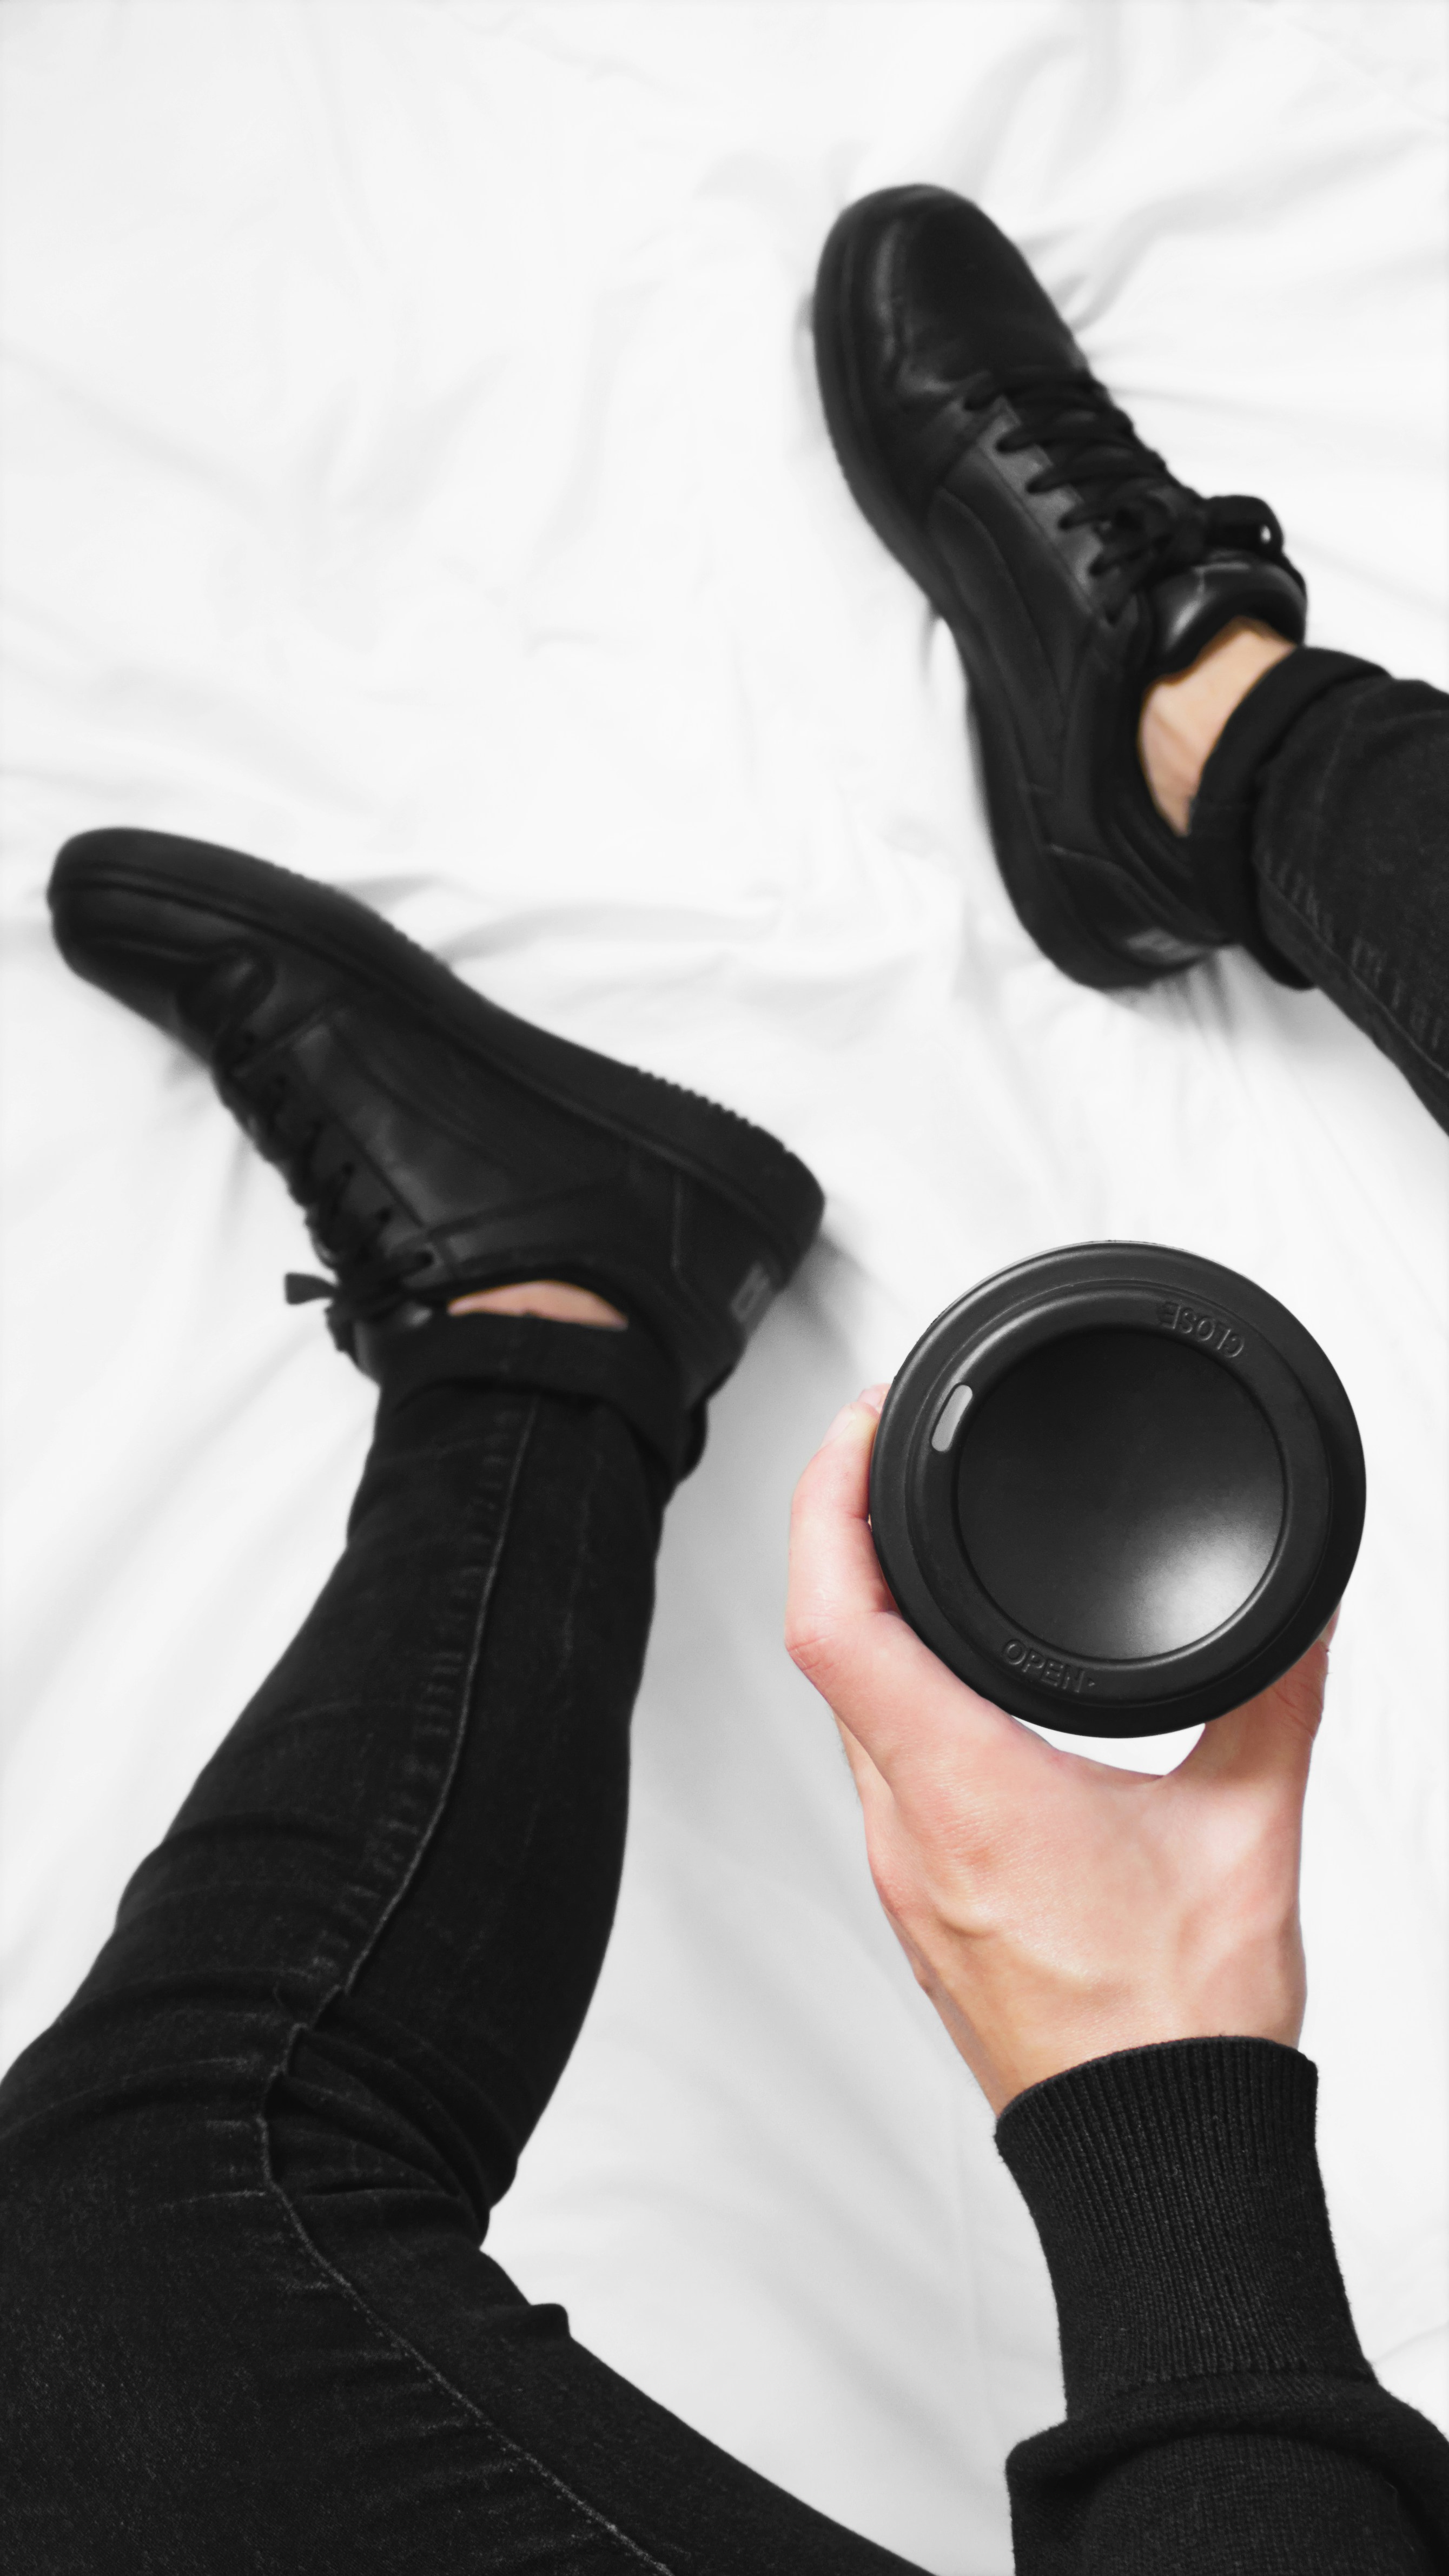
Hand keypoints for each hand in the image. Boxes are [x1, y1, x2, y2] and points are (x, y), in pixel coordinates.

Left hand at [785, 1388, 1332, 2114]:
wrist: (1153, 2163)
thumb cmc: (1183, 2030)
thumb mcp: (1248, 1836)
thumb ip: (1274, 1704)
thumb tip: (1304, 1620)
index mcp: (968, 1796)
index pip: (839, 1624)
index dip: (828, 1507)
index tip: (860, 1433)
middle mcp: (910, 1832)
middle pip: (827, 1649)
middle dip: (840, 1533)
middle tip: (880, 1452)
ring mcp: (905, 1874)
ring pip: (847, 1709)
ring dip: (862, 1612)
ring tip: (898, 1534)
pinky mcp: (923, 1903)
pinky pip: (876, 1764)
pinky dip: (890, 1686)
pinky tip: (935, 1666)